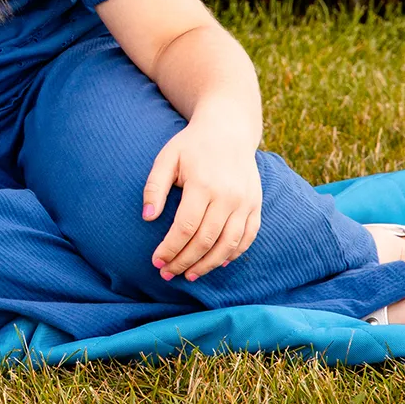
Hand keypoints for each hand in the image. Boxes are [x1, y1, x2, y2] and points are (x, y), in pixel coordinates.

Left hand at [141, 117, 262, 282]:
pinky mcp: (256, 205)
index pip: (185, 228)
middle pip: (205, 241)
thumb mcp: (166, 158)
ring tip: (189, 275)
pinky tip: (215, 263)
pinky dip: (232, 254)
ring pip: (228, 245)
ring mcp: (245, 202)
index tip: (156, 261)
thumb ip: (154, 187)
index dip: (170, 249)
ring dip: (207, 265)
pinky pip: (247, 238)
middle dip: (184, 261)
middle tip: (167, 273)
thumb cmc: (191, 145)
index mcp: (203, 185)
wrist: (228, 129)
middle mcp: (228, 196)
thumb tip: (148, 218)